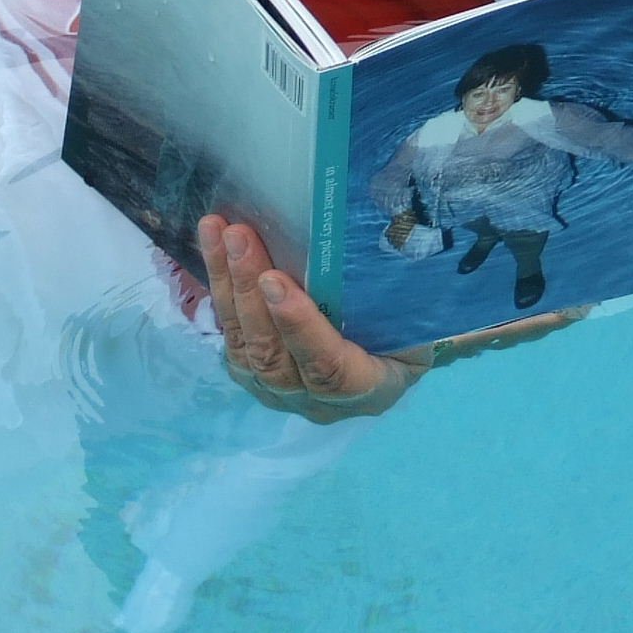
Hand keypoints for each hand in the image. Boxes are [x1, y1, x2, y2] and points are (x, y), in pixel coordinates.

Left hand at [199, 215, 426, 422]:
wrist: (394, 352)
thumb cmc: (413, 325)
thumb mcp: (421, 316)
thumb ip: (403, 294)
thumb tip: (403, 237)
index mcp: (369, 387)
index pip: (328, 366)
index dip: (300, 326)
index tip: (277, 281)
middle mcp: (319, 401)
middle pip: (275, 354)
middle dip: (251, 291)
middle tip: (240, 237)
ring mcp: (282, 392)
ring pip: (245, 346)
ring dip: (228, 284)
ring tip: (218, 231)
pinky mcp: (255, 375)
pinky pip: (230, 338)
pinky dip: (219, 291)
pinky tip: (211, 248)